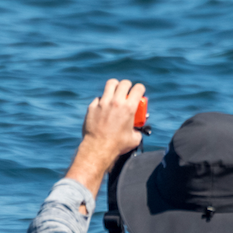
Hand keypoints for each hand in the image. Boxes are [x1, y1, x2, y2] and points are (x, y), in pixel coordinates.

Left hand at [63, 78, 148, 197]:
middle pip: (124, 83)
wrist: (98, 149)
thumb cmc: (117, 145)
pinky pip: (99, 97)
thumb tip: (138, 129)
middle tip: (127, 91)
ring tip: (115, 92)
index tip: (139, 92)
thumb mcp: (134, 139)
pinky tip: (104, 106)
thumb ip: (138, 131)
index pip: (138, 88)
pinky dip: (103, 100)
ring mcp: (103, 103)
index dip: (140, 89)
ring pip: (110, 84)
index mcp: (129, 108)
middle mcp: (116, 102)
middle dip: (128, 86)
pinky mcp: (92, 106)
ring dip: (115, 86)